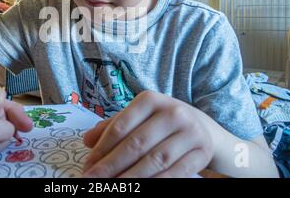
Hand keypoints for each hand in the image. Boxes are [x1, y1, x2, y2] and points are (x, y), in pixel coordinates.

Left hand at [82, 91, 213, 177]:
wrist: (200, 126)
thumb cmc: (159, 122)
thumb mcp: (137, 117)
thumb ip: (112, 126)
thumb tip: (87, 141)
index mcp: (150, 100)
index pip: (121, 126)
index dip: (102, 149)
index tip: (88, 166)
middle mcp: (172, 112)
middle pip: (136, 144)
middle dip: (111, 166)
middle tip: (94, 181)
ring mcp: (190, 132)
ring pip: (155, 160)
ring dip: (131, 178)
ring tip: (113, 189)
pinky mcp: (202, 152)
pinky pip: (175, 173)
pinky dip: (155, 183)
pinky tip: (139, 189)